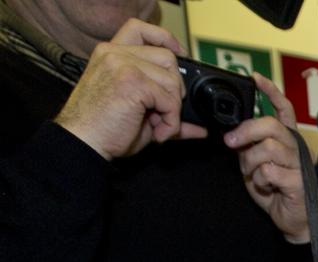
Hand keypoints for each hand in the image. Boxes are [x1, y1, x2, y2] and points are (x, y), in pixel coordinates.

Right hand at [54, 18, 206, 158]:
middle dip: (175, 89)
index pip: (141, 29)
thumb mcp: (138, 113)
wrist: (84, 142)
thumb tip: (198, 126)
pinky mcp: (133, 82)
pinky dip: (171, 122)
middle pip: (167, 58)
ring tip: (158, 126)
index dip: (165, 39)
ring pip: (172, 80)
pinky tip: (157, 133)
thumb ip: (166, 111)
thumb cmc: (104, 129)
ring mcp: (123, 65)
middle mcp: (115, 54)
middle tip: (164, 112)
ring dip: (173, 110)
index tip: (179, 56)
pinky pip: (170, 100)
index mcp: (111, 54)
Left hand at [224, 75, 309, 243]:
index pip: (284, 109)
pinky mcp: (298, 182)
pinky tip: (265, 187)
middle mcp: (298, 148)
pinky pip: (270, 171)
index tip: (255, 78)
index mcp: (289, 140)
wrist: (292, 221)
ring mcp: (300, 165)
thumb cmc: (276, 192)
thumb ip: (250, 147)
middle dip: (246, 132)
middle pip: (271, 125)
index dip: (271, 92)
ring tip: (251, 173)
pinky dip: (260, 180)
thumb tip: (233, 134)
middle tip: (231, 143)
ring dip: (251, 161)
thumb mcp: (257, 164)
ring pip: (268, 147)